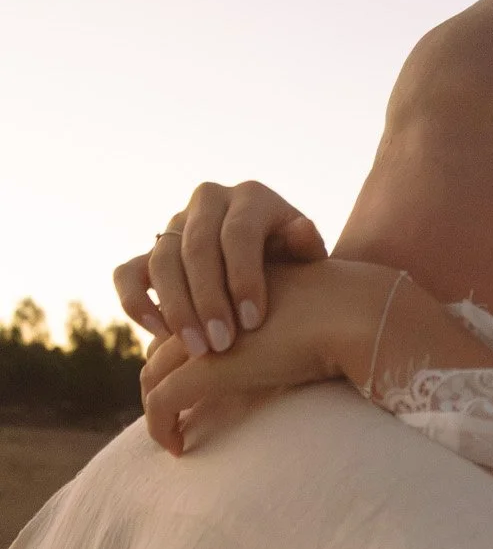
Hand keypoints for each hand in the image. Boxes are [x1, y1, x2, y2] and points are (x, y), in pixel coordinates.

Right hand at [114, 180, 325, 352]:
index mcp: (250, 197)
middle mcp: (208, 201)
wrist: (276, 270)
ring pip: (161, 260)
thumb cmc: (298, 267)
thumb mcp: (309, 256)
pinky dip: (135, 301)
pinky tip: (158, 332)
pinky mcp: (149, 252)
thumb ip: (307, 246)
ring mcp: (175, 224)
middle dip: (208, 299)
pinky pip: (127, 273)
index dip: (243, 277)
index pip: (238, 232)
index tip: (253, 322)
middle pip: (196, 247)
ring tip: (198, 350)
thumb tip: (301, 231)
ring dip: (176, 308)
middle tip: (222, 344)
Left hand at [138, 257, 394, 455]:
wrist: (352, 314)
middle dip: (159, 386)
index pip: (183, 327)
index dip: (179, 360)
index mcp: (225, 292)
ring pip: (152, 376)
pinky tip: (176, 448)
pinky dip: (160, 427)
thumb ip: (285, 330)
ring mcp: (202, 336)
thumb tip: (290, 358)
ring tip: (173, 439)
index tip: (190, 393)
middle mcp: (206, 309)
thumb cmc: (346, 317)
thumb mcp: (306, 317)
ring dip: (157, 411)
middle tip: (173, 420)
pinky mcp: (206, 366)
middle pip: (160, 352)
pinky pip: (163, 401)